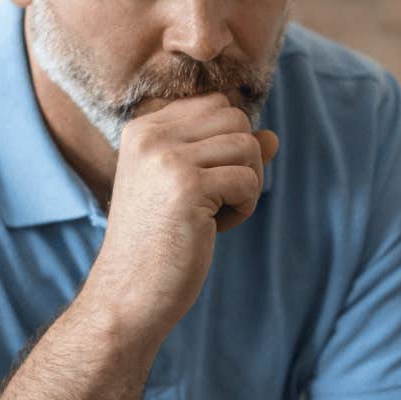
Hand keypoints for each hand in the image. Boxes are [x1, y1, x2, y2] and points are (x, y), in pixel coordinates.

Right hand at [80, 94, 278, 337]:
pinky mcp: (188, 186)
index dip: (226, 145)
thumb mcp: (190, 188)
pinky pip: (248, 180)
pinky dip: (244, 208)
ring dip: (246, 186)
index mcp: (143, 128)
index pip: (216, 105)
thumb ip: (226, 155)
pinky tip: (214, 230)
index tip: (203, 184)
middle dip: (242, 161)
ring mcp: (167, 158)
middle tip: (216, 201)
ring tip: (214, 216)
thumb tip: (273, 137)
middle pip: (236, 119)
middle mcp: (150, 135)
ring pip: (248, 146)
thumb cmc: (160, 243)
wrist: (127, 294)